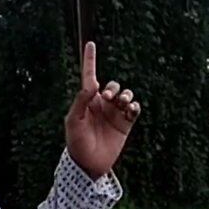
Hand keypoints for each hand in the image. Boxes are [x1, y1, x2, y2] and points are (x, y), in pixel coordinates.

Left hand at [65, 41, 141, 178]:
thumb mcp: (73, 121)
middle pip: (112, 85)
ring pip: (126, 95)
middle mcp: (102, 104)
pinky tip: (131, 109)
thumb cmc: (76, 143)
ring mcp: (114, 114)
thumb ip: (81, 101)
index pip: (89, 76)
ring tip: (122, 103)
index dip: (90, 60)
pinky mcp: (125, 124)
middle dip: (113, 88)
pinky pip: (134, 109)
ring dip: (125, 96)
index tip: (90, 43)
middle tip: (109, 98)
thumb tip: (93, 83)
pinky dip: (134, 106)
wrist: (89, 164)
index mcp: (87, 101)